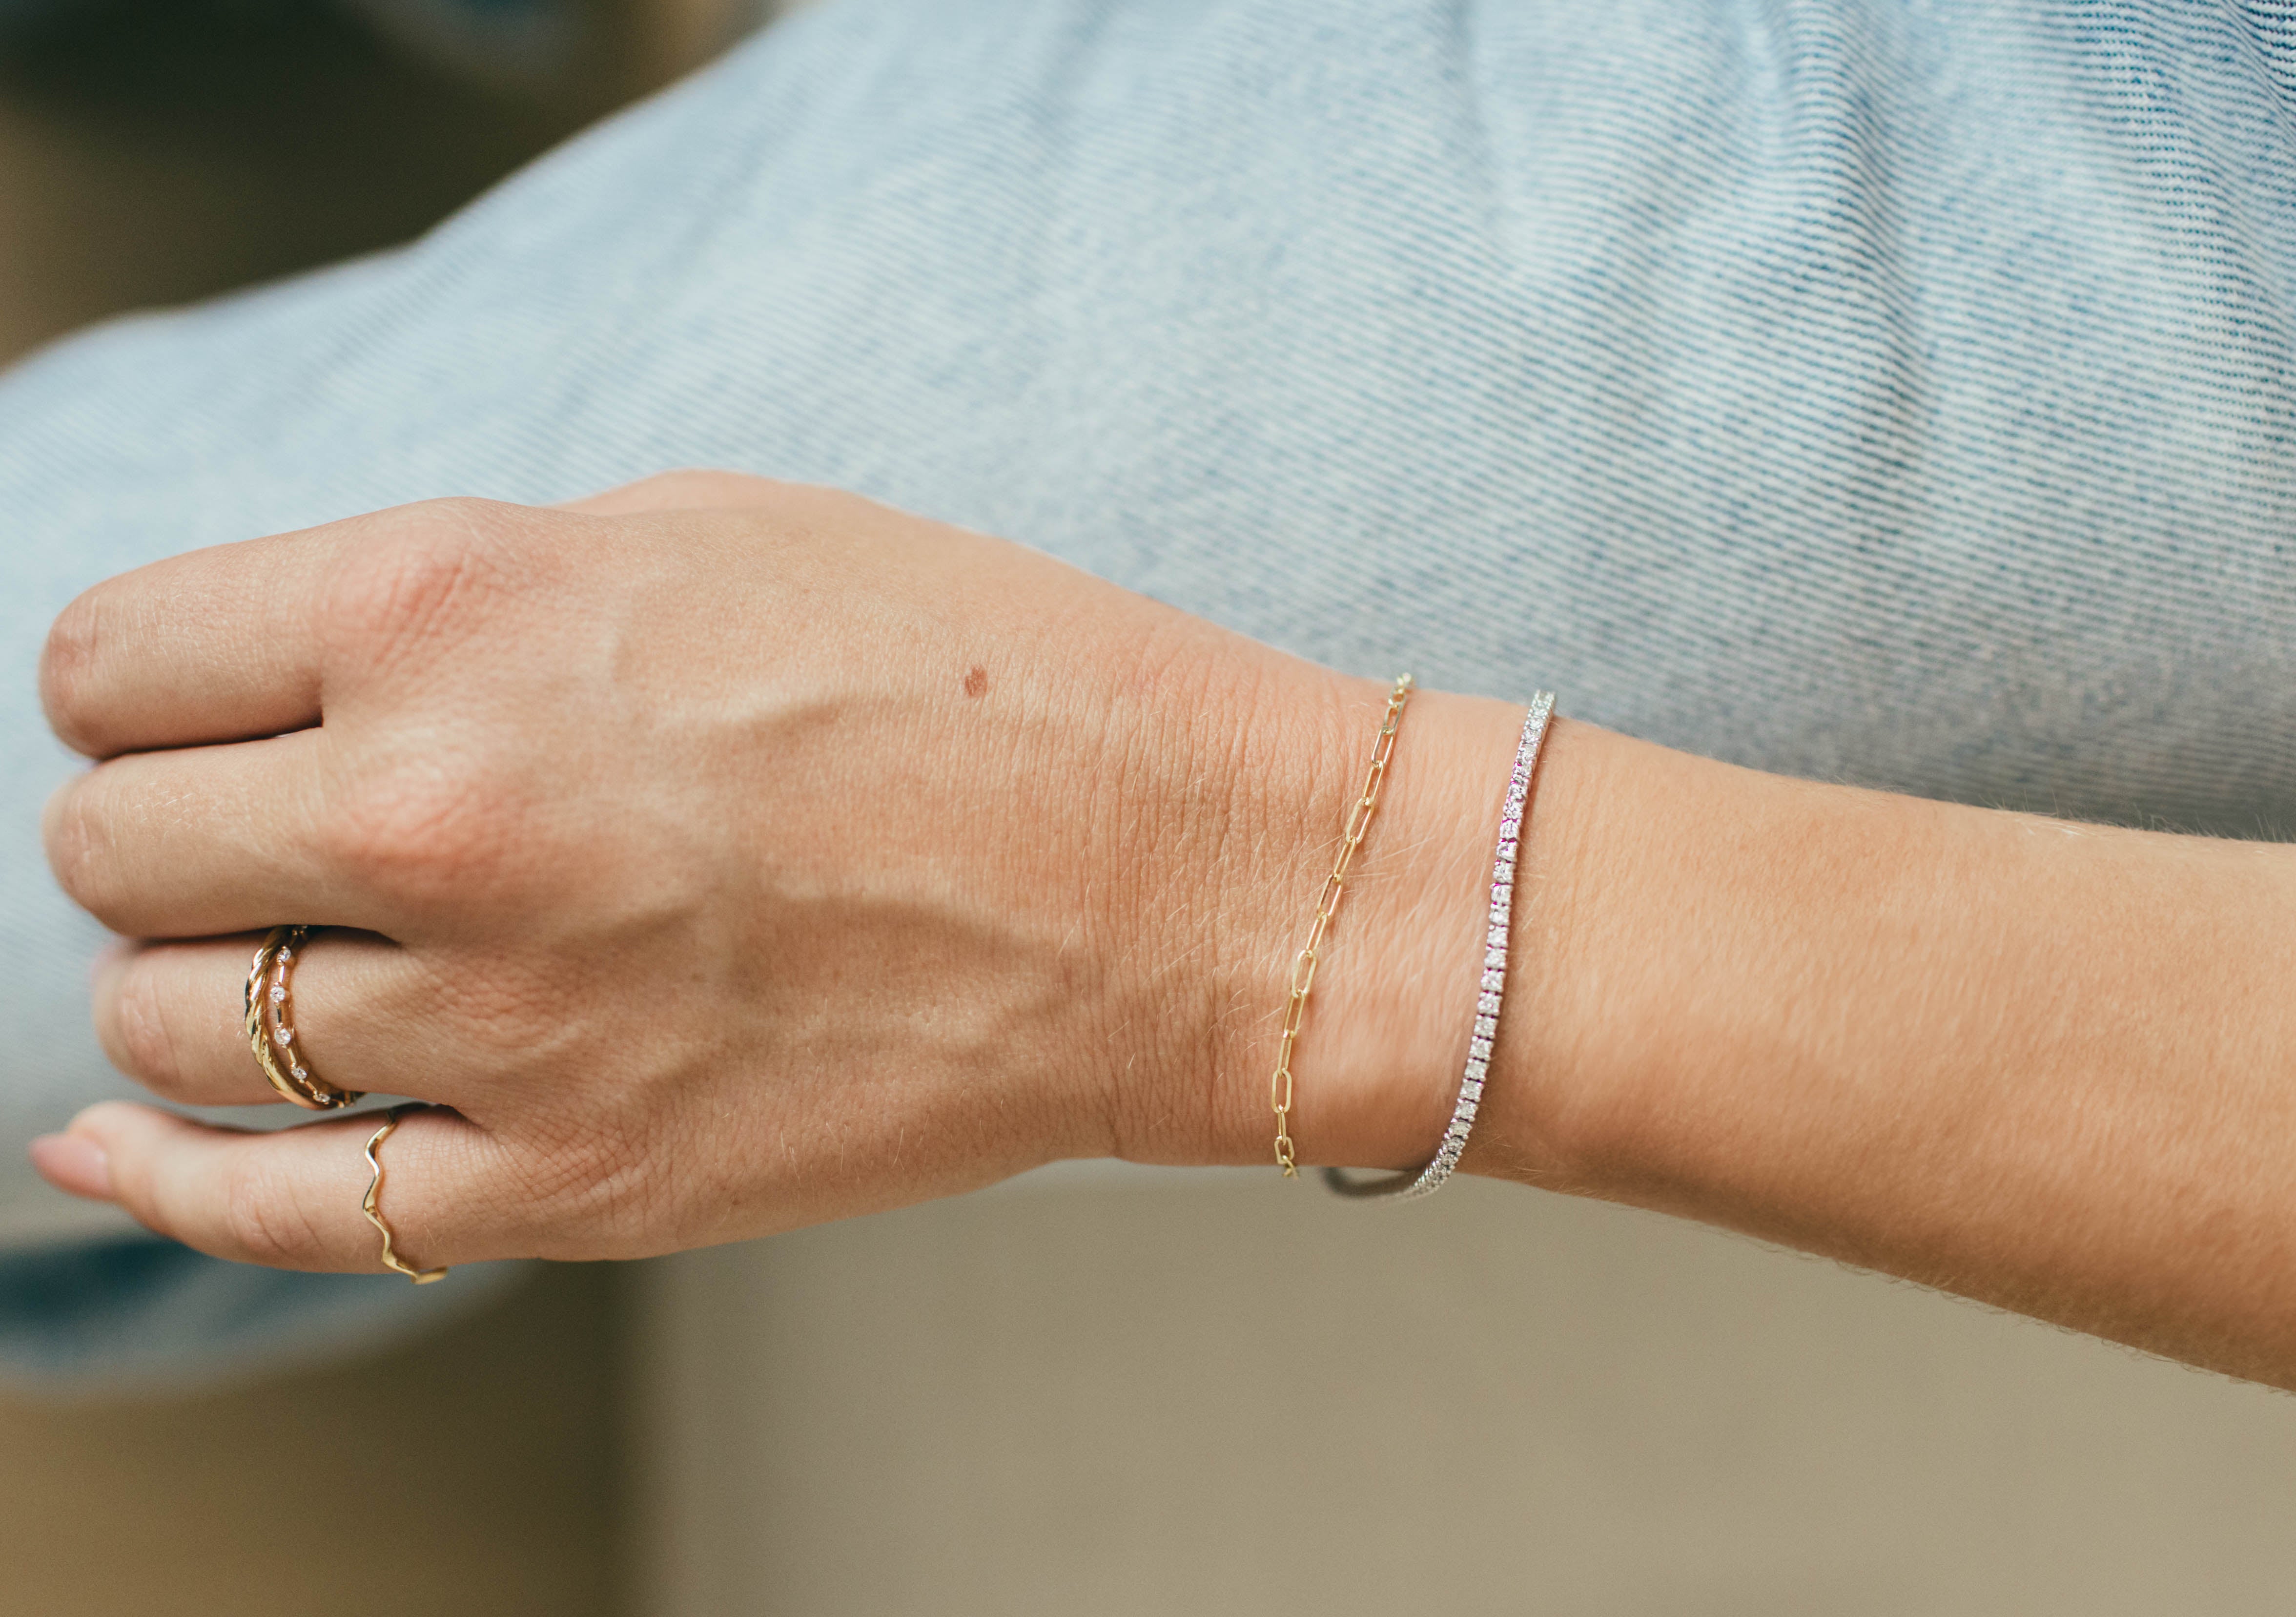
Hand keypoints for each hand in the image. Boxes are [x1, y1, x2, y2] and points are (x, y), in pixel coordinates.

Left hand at [26, 472, 1482, 1270]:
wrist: (1185, 881)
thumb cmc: (977, 671)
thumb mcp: (697, 528)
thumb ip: (452, 595)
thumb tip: (276, 678)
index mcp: (457, 609)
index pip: (116, 662)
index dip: (144, 685)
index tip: (202, 710)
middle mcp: (444, 813)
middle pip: (115, 847)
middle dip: (172, 829)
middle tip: (278, 827)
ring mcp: (508, 1022)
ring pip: (175, 1026)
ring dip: (201, 982)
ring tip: (312, 951)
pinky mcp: (581, 1182)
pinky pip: (278, 1209)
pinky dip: (160, 1181)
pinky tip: (112, 1149)